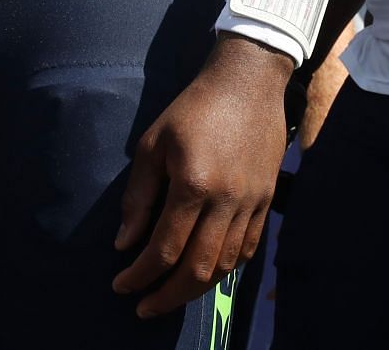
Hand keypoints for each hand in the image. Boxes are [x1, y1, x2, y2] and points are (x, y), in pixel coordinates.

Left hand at [113, 35, 290, 318]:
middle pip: (198, 269)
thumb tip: (125, 244)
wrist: (249, 81)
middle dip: (167, 296)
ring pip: (226, 266)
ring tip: (172, 294)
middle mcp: (226, 200)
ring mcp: (252, 202)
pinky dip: (226, 268)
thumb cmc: (193, 108)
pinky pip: (248, 248)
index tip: (121, 286)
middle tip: (144, 307)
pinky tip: (207, 271)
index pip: (164, 249)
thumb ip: (138, 197)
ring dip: (196, 288)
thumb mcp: (153, 144)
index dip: (139, 276)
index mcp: (193, 185)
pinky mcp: (268, 199)